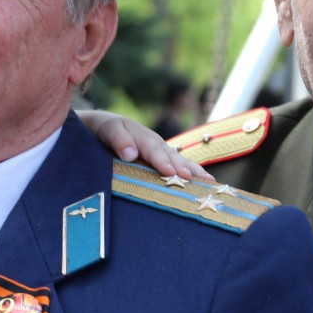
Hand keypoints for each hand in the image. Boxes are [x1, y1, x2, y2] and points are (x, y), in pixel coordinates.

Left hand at [79, 109, 213, 181]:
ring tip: (208, 183)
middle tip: (192, 179)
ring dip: (193, 171)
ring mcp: (161, 152)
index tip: (169, 171)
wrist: (104, 127)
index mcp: (141, 136)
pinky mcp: (162, 161)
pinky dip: (191, 174)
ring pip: (179, 160)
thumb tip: (131, 156)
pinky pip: (177, 167)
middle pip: (171, 155)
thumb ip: (118, 139)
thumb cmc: (105, 130)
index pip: (151, 149)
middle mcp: (155, 144)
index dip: (160, 160)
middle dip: (182, 167)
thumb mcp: (107, 129)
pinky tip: (203, 185)